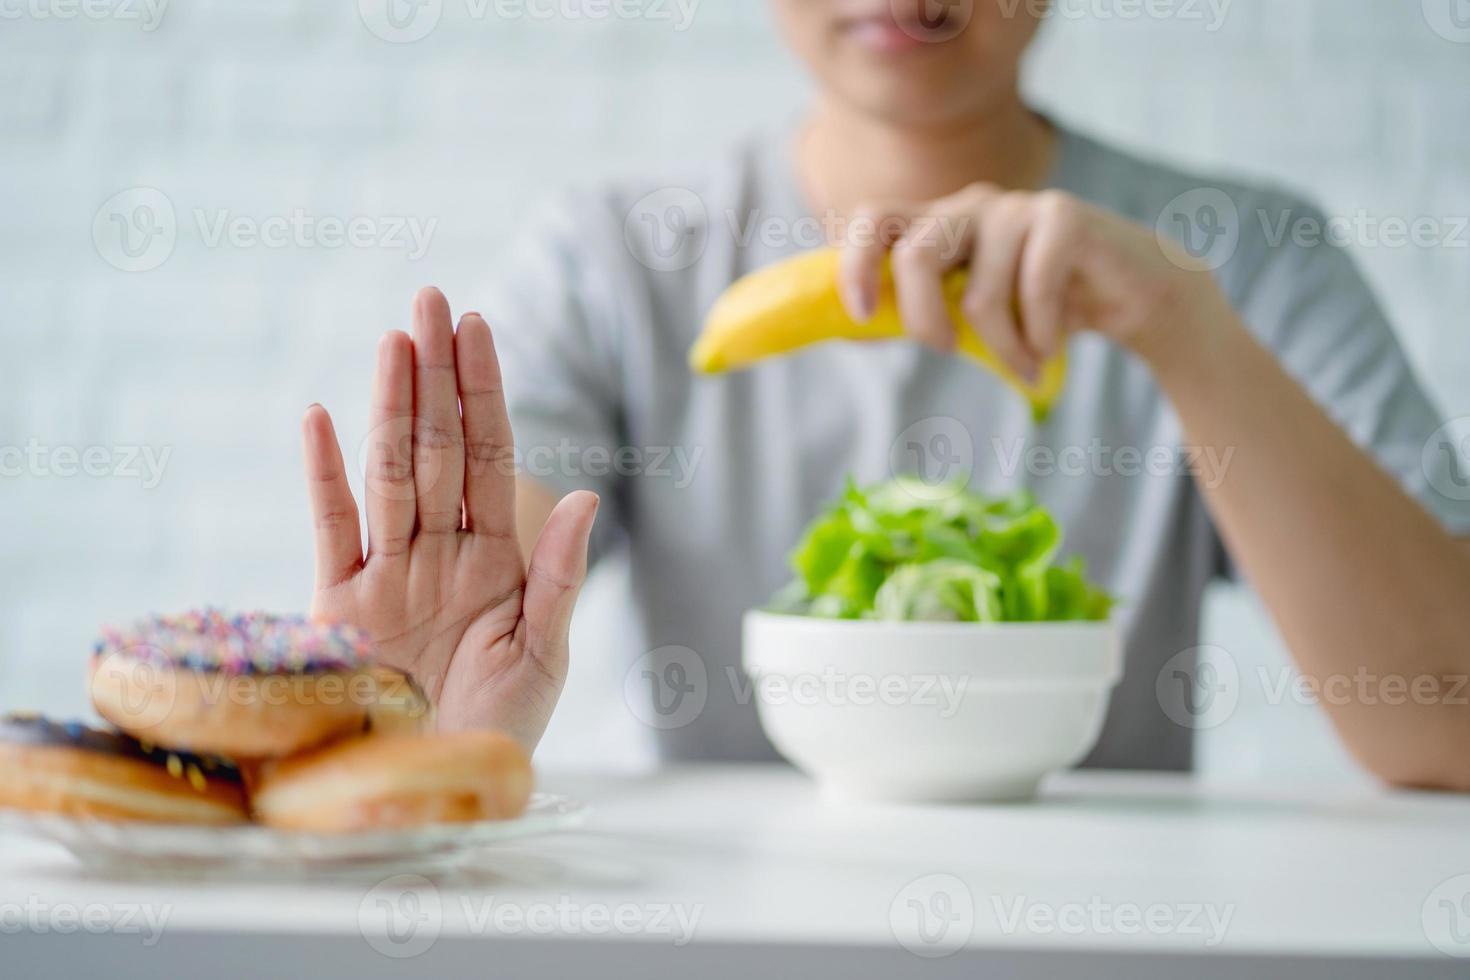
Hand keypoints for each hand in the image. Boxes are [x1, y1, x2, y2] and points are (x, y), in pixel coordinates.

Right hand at [301, 287, 598, 749]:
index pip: (488, 456)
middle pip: (435, 447)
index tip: (479, 327)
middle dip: (435, 375)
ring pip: (387, 471)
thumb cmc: (499, 729)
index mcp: (497, 559)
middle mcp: (439, 552)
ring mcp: (386, 574)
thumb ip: (558, 576)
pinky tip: (320, 417)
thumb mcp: (541, 655)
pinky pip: (329, 528)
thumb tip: (583, 496)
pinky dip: (322, 475)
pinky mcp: (337, 607)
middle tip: (431, 298)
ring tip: (393, 339)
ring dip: (389, 404)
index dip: (483, 392)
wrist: (436, 787)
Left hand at [837, 185, 1229, 377]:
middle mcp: (970, 205)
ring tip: (1027, 364)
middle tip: (950, 351)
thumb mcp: (974, 312)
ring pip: (979, 295)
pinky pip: (1033, 292)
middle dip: (926, 319)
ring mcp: (1017, 207)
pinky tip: (1053, 346)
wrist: (1134, 293)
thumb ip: (923, 307)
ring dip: (1004, 349)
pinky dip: (1042, 336)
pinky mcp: (1063, 216)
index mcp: (938, 223)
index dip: (856, 262)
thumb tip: (855, 329)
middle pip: (915, 255)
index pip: (874, 219)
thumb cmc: (1043, 309)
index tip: (863, 314)